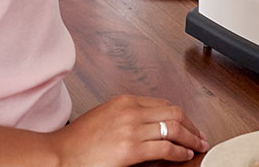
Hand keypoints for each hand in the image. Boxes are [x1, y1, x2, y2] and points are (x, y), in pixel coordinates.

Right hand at [50, 95, 208, 166]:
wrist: (58, 156)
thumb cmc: (78, 141)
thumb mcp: (106, 117)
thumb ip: (128, 117)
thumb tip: (150, 126)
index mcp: (125, 101)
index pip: (163, 103)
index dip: (180, 114)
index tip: (187, 123)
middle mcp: (131, 111)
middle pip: (173, 112)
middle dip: (191, 124)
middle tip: (200, 134)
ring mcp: (132, 129)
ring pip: (173, 127)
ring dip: (190, 137)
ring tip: (198, 145)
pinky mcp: (131, 149)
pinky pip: (164, 148)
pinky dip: (179, 151)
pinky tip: (184, 155)